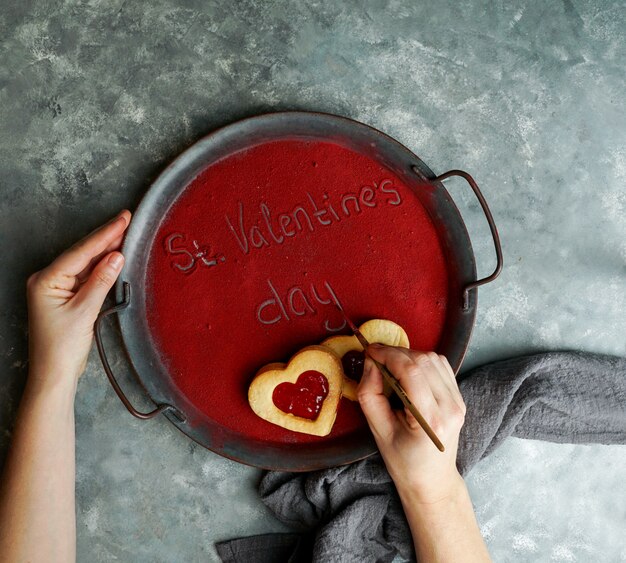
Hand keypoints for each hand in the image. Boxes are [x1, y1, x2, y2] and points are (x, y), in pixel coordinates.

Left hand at [26, 210, 130, 392]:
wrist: (54, 374)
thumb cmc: (62, 347)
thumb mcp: (84, 311)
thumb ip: (101, 281)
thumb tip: (117, 256)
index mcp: (46, 279)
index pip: (81, 252)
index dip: (104, 235)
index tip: (123, 219)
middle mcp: (48, 279)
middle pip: (82, 253)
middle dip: (105, 238)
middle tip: (127, 220)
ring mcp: (57, 287)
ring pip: (85, 263)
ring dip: (105, 250)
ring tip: (125, 233)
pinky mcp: (67, 296)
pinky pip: (86, 275)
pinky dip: (102, 267)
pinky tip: (115, 257)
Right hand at [358, 345, 466, 503]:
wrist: (432, 480)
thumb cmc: (402, 460)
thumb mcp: (377, 430)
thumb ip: (370, 394)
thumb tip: (371, 362)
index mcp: (431, 420)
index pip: (412, 372)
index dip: (388, 355)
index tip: (370, 351)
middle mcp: (451, 408)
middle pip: (423, 361)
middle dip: (396, 353)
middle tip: (376, 357)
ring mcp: (459, 402)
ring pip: (433, 359)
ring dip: (408, 355)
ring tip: (390, 365)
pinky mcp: (459, 397)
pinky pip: (441, 365)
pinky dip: (422, 361)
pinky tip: (408, 371)